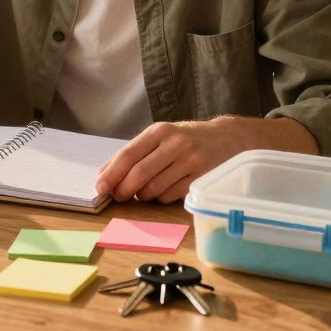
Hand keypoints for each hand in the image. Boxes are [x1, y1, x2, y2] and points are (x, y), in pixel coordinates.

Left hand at [95, 117, 317, 202]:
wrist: (231, 138)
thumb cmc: (189, 139)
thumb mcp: (162, 137)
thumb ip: (136, 152)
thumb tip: (104, 174)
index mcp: (159, 132)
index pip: (127, 156)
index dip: (110, 175)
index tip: (99, 188)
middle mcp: (174, 144)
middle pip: (138, 175)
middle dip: (124, 190)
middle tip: (119, 197)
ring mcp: (190, 161)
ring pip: (153, 189)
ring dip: (144, 195)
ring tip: (146, 190)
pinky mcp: (201, 177)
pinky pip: (170, 196)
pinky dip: (161, 198)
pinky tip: (165, 190)